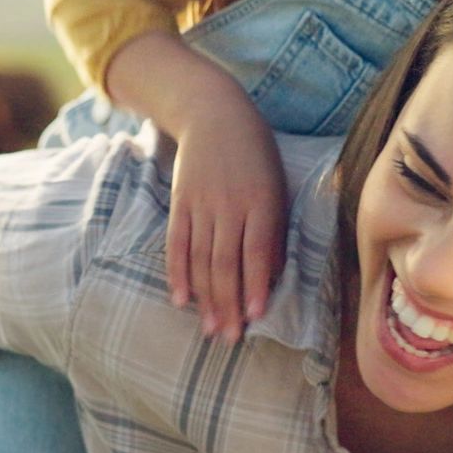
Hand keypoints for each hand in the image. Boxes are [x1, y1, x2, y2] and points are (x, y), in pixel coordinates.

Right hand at [165, 92, 287, 342]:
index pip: (255, 251)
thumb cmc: (256, 155)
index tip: (256, 316)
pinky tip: (180, 299)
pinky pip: (176, 243)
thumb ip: (273, 230)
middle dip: (228, 303)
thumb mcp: (276, 185)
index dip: (255, 285)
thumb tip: (271, 273)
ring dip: (205, 297)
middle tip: (230, 337)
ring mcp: (201, 204)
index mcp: (260, 202)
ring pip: (200, 259)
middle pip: (224, 262)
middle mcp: (229, 205)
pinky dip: (177, 273)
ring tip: (209, 329)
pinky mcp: (180, 203)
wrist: (215, 115)